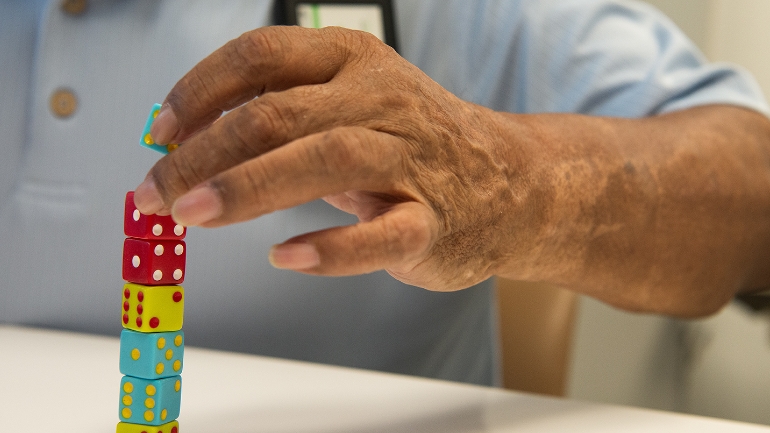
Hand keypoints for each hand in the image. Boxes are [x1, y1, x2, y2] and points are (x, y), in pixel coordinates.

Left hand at [133, 26, 524, 290]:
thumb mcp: (352, 103)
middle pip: (278, 114)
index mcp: (353, 61)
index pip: (261, 55)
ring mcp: (412, 160)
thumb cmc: (415, 142)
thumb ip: (281, 115)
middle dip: (204, 154)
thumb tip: (189, 144)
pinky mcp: (434, 220)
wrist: (513, 182)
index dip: (200, 90)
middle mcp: (382, 100)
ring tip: (194, 216)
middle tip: (157, 193)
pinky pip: (381, 234)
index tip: (162, 131)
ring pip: (326, 160)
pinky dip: (330, 248)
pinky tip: (287, 258)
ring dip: (250, 188)